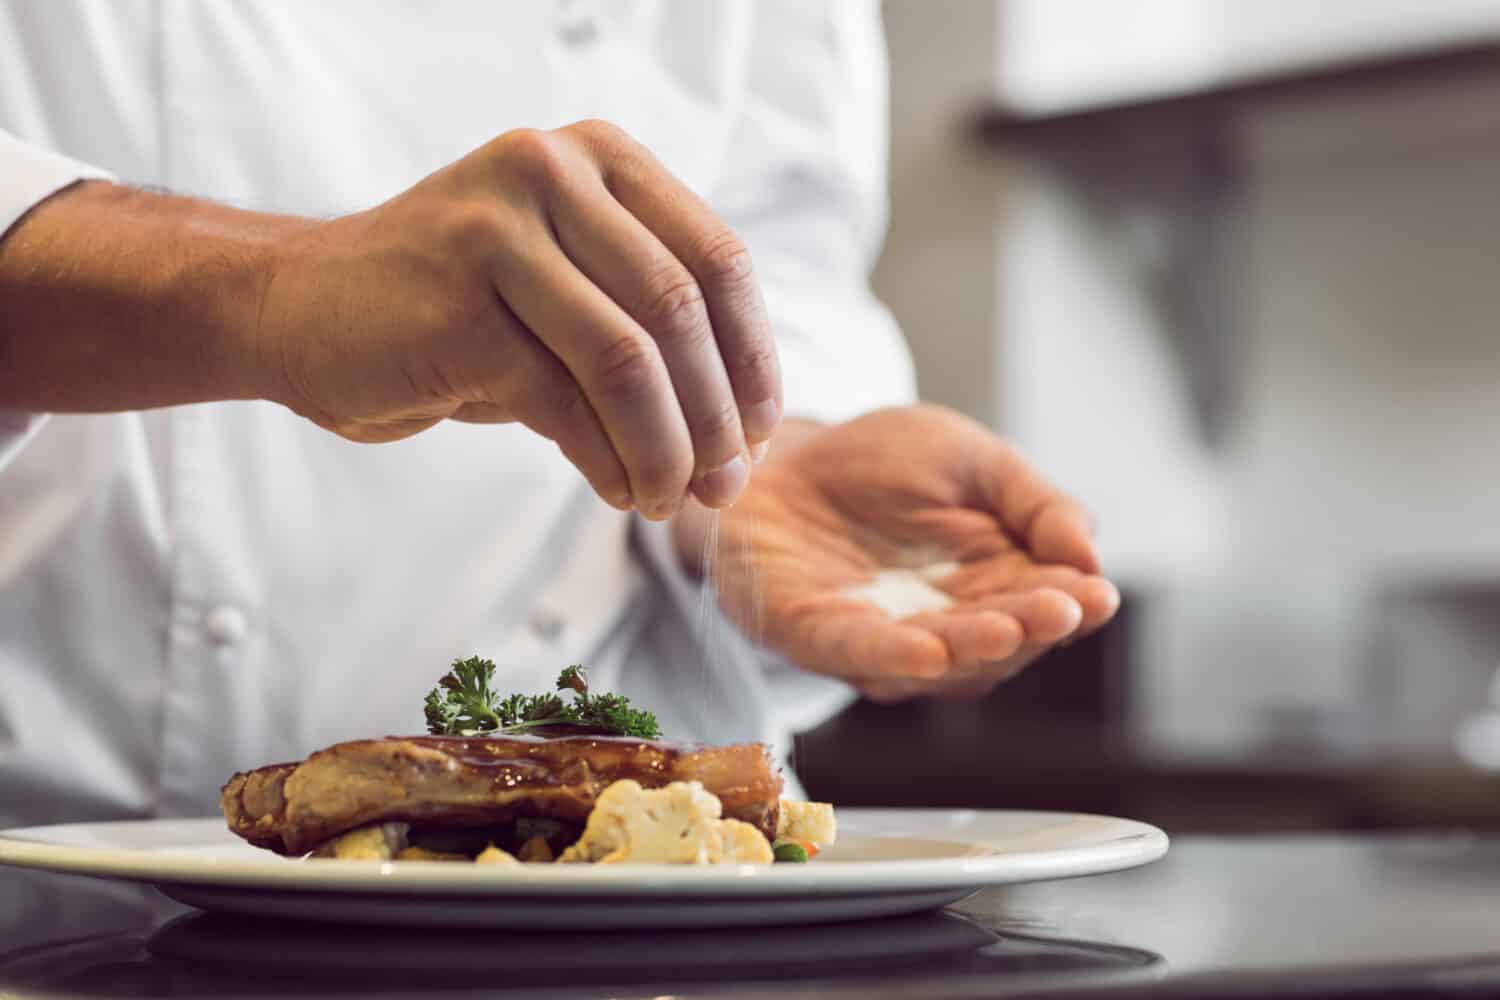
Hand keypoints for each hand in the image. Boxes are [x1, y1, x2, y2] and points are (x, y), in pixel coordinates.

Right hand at [256, 120, 779, 516]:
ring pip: (629, 360)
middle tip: (724, 486)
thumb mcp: (564, 288)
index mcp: (597, 157)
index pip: (718, 260)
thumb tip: (742, 440)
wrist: (298, 307)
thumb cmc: (453, 309)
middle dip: (716, 418)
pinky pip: (564, 401)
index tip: (760, 432)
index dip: (753, 358)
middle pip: (680, 312)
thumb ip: (646, 328)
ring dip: (665, 450)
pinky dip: (606, 460)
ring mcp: (497, 232)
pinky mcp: (454, 306)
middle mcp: (550, 172)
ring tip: (666, 499)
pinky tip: (615, 490)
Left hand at [681, 405, 1118, 700]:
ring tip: (1006, 629)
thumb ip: (1035, 503)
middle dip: (1030, 627)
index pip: (1042, 605)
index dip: (1071, 605)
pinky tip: (927, 652)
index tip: (1097, 595)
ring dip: (970, 648)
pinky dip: (890, 656)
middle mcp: (941, 625)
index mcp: (990, 585)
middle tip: (1062, 611)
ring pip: (936, 660)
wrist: (775, 452)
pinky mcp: (812, 636)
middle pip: (998, 642)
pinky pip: (855, 653)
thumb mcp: (972, 459)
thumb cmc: (877, 462)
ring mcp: (878, 640)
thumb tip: (1091, 556)